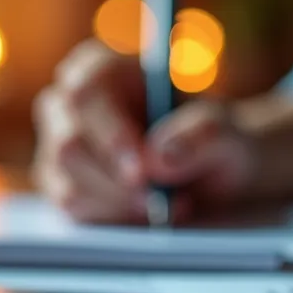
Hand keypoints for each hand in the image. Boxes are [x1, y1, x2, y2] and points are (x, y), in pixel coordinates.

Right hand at [32, 40, 255, 222]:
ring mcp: (61, 150)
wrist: (220, 184)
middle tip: (159, 202)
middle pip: (68, 145)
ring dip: (122, 206)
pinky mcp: (64, 190)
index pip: (86, 91)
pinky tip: (149, 214)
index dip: (109, 133)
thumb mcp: (231, 135)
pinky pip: (74, 214)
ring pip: (69, 186)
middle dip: (116, 183)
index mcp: (105, 71)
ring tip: (170, 205)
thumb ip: (205, 134)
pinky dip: (115, 221)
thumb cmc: (219, 146)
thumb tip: (158, 156)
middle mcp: (72, 107)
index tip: (142, 171)